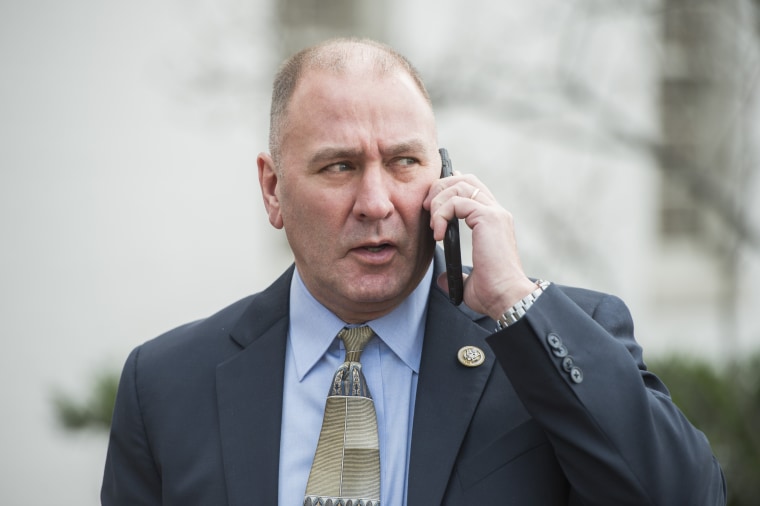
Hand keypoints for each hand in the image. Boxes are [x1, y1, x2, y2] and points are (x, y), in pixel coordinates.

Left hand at [422, 171, 536, 319]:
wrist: (506, 298)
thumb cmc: (492, 293)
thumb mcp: (468, 281)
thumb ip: (454, 274)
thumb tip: (441, 279)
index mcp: (494, 222)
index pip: (473, 188)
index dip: (450, 186)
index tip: (432, 202)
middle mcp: (496, 213)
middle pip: (465, 179)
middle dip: (440, 188)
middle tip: (426, 209)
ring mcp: (494, 213)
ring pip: (459, 186)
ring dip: (438, 201)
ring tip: (432, 223)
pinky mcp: (489, 218)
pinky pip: (457, 202)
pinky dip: (441, 214)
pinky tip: (438, 234)